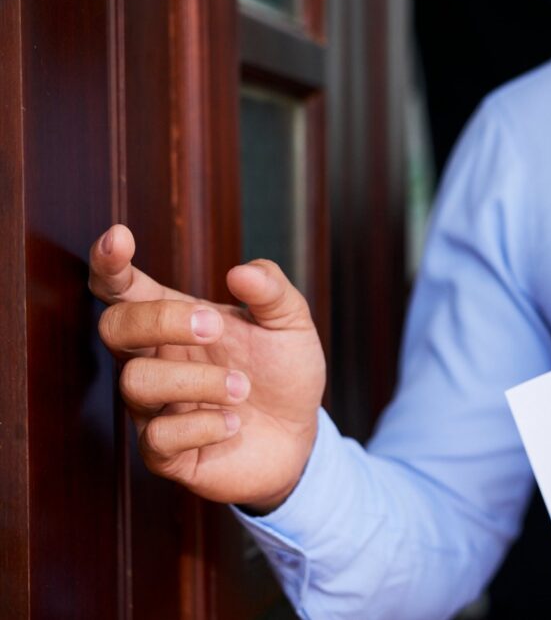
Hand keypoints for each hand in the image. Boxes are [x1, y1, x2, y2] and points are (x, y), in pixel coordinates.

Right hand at [89, 224, 325, 512]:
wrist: (300, 435)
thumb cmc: (283, 372)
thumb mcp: (290, 324)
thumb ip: (271, 291)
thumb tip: (241, 272)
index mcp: (175, 320)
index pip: (122, 288)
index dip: (110, 263)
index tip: (120, 238)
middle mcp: (155, 360)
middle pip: (114, 327)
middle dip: (160, 321)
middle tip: (215, 326)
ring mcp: (155, 408)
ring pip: (137, 383)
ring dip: (198, 380)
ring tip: (243, 388)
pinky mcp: (166, 453)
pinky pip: (159, 438)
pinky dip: (204, 425)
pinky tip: (234, 422)